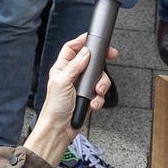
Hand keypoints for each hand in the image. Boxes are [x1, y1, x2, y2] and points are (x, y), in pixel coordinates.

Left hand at [21, 33, 115, 162]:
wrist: (60, 129)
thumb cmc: (55, 107)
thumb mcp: (62, 82)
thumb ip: (75, 66)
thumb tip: (85, 52)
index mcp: (62, 68)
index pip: (72, 48)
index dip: (82, 42)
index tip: (93, 38)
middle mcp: (73, 75)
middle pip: (91, 61)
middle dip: (101, 62)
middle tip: (112, 55)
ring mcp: (82, 86)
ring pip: (99, 77)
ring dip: (101, 85)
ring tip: (96, 93)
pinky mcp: (89, 97)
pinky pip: (100, 93)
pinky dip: (99, 99)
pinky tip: (93, 104)